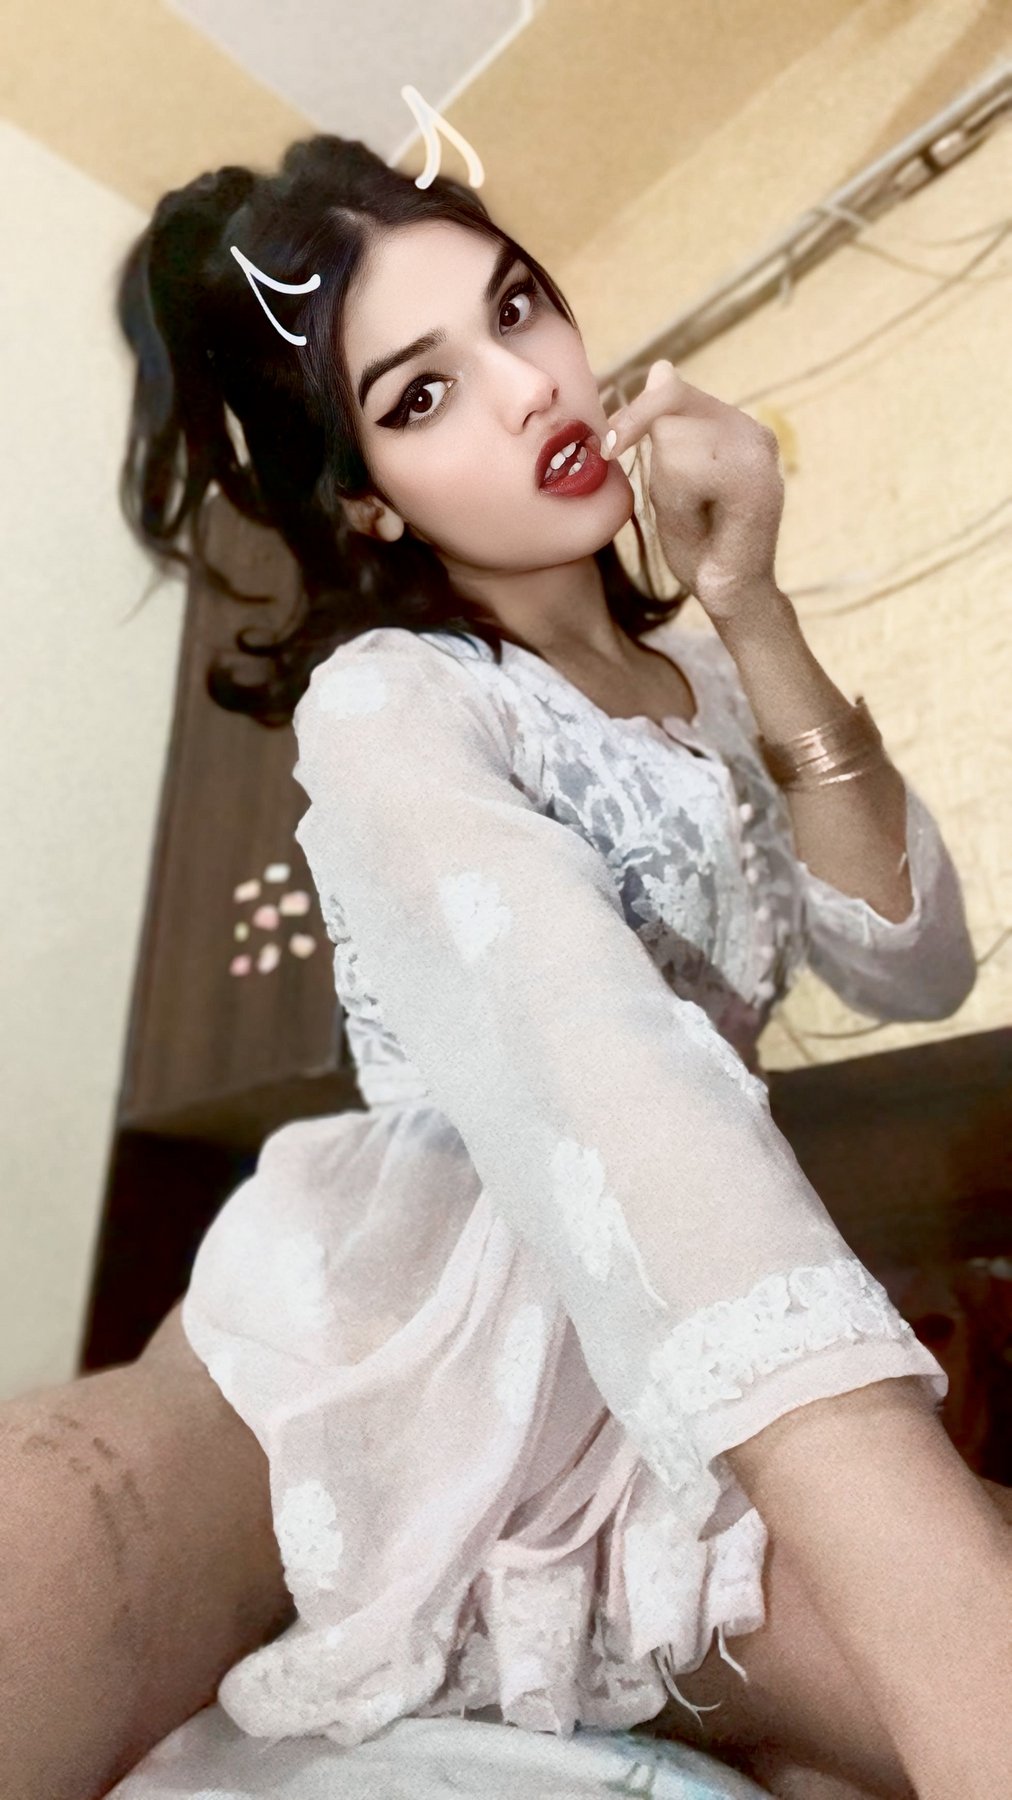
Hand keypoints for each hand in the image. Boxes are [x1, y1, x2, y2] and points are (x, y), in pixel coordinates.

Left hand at [601, 359, 785, 622]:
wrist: (732, 596)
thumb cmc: (698, 543)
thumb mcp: (668, 478)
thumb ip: (662, 427)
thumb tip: (660, 366)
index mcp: (731, 425)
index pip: (670, 390)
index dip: (634, 417)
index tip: (611, 448)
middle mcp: (750, 430)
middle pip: (669, 409)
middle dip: (657, 463)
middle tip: (685, 508)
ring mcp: (758, 452)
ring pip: (674, 439)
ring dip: (668, 487)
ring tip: (697, 517)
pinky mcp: (757, 481)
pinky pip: (691, 470)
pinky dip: (681, 501)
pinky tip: (704, 524)